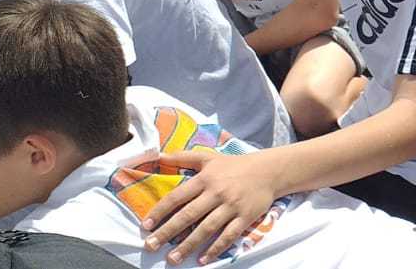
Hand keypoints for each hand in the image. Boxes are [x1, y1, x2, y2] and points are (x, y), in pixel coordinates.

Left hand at [141, 151, 279, 264]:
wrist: (268, 171)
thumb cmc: (234, 165)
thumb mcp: (209, 157)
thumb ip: (183, 157)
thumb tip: (159, 156)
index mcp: (205, 179)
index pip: (177, 197)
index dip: (160, 211)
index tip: (146, 226)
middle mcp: (216, 193)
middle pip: (188, 215)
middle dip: (168, 232)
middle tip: (151, 246)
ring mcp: (231, 206)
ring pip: (206, 228)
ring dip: (188, 245)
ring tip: (173, 258)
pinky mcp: (245, 217)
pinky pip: (228, 235)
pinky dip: (215, 248)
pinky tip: (203, 259)